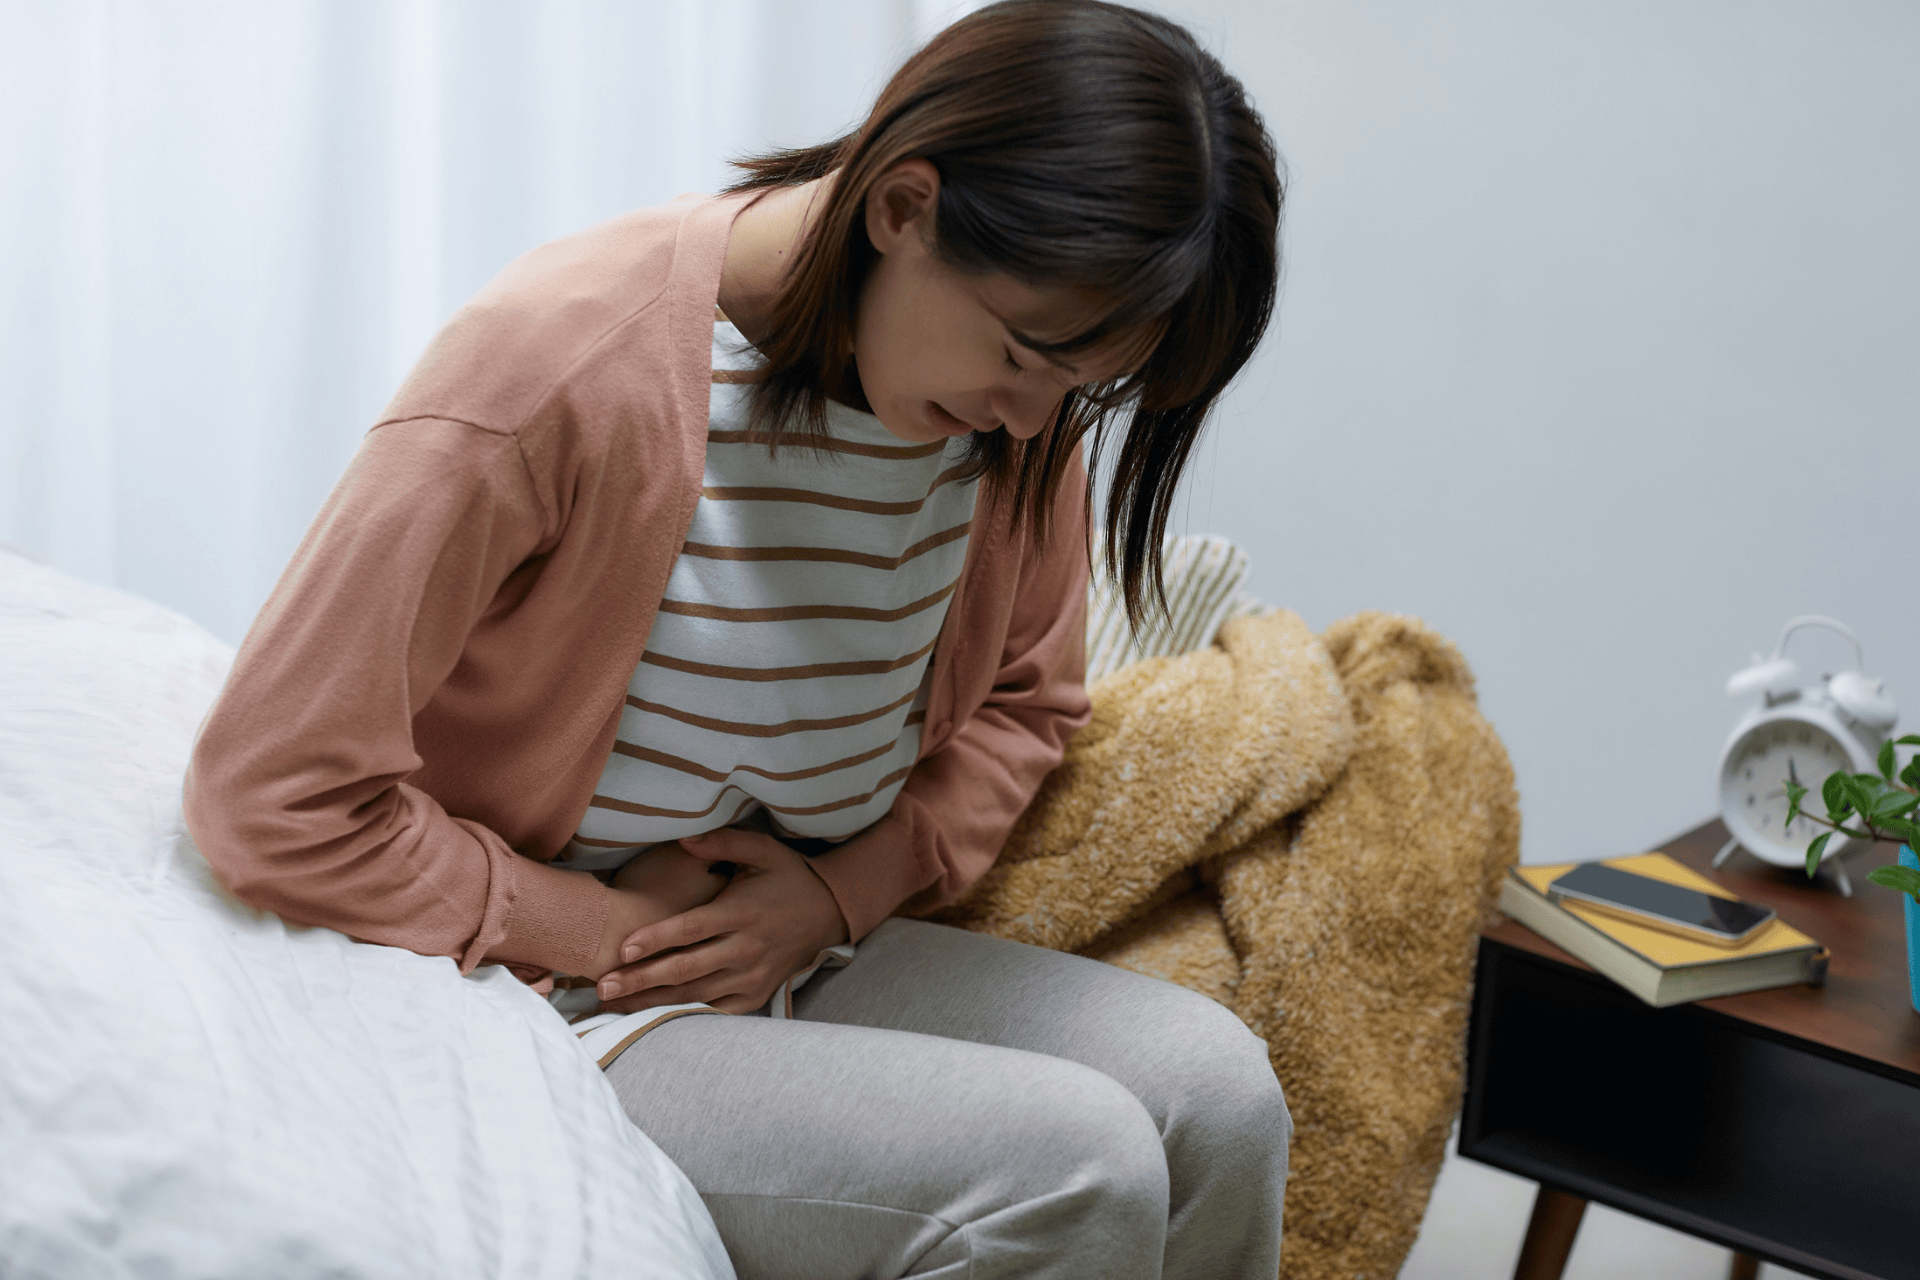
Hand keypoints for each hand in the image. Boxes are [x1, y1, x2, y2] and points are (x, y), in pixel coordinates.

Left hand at [594, 828, 849, 1014]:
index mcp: (742, 912)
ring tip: (614, 1004)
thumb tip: (683, 839)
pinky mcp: (757, 994)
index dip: (657, 939)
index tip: (623, 949)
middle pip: (686, 969)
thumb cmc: (789, 877)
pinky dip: (684, 1015)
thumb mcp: (763, 850)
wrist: (830, 912)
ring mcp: (752, 976)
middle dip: (642, 979)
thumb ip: (723, 842)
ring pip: (695, 995)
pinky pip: (715, 1010)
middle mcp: (746, 948)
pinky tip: (652, 1018)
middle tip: (604, 985)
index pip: (692, 929)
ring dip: (652, 1001)